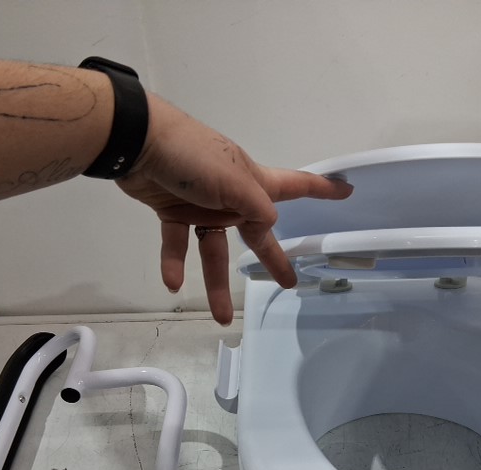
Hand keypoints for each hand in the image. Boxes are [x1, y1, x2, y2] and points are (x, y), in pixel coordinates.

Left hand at [116, 94, 351, 324]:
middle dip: (273, 257)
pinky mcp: (171, 210)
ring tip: (222, 317)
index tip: (346, 191)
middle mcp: (230, 195)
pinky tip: (172, 284)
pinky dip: (174, 262)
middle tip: (288, 283)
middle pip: (257, 232)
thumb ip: (256, 207)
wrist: (134, 141)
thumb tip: (270, 225)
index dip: (321, 189)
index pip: (295, 186)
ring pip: (215, 250)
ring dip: (216, 283)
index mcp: (251, 181)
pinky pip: (176, 243)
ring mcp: (201, 204)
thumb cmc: (191, 157)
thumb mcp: (233, 182)